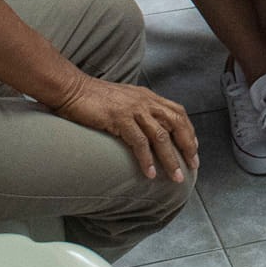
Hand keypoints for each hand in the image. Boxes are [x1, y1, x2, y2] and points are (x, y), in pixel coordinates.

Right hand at [51, 75, 198, 181]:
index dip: (189, 131)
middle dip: (187, 146)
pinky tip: (150, 173)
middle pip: (176, 123)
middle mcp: (145, 101)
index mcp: (148, 97)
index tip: (193, 149)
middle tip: (192, 166)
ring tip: (176, 177)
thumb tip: (148, 129)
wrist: (71, 89)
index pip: (178, 113)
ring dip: (170, 159)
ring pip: (160, 136)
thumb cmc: (93, 98)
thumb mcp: (123, 101)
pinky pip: (138, 142)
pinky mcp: (119, 118)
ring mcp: (133, 109)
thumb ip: (138, 111)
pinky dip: (146, 159)